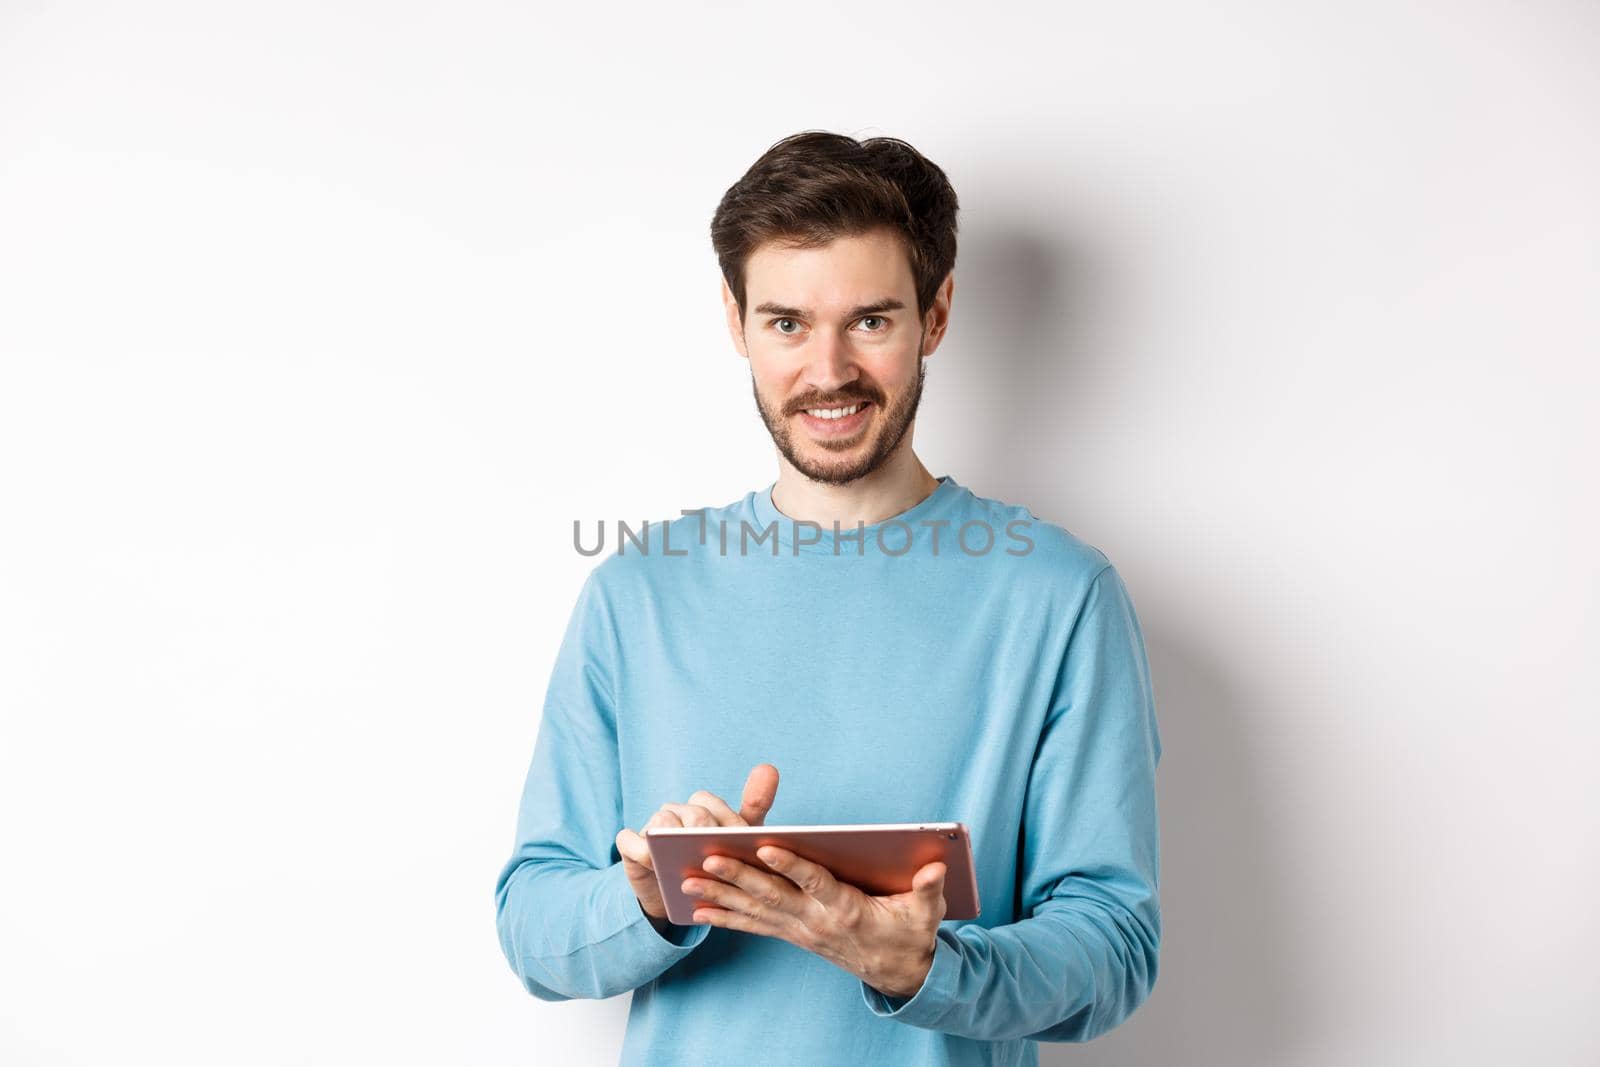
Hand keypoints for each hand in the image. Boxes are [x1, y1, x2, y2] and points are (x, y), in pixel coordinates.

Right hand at [614, 763, 779, 920]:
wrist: (677, 897)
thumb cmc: (711, 863)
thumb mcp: (736, 840)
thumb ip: (753, 807)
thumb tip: (769, 768)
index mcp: (701, 807)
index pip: (713, 804)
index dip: (729, 822)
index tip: (741, 841)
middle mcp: (675, 811)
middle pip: (692, 814)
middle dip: (706, 832)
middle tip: (716, 852)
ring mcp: (651, 827)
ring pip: (662, 823)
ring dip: (673, 839)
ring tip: (685, 858)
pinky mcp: (630, 846)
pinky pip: (629, 841)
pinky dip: (639, 848)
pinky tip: (652, 860)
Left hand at [681, 846, 947, 999]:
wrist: (898, 972)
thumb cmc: (910, 933)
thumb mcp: (926, 912)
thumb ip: (928, 889)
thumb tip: (937, 866)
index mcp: (847, 908)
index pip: (815, 882)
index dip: (791, 865)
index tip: (767, 845)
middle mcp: (817, 921)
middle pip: (773, 895)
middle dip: (738, 877)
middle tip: (708, 858)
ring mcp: (801, 931)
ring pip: (755, 910)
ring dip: (720, 896)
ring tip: (687, 882)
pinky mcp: (793, 935)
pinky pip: (753, 925)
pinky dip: (725, 917)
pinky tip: (698, 910)